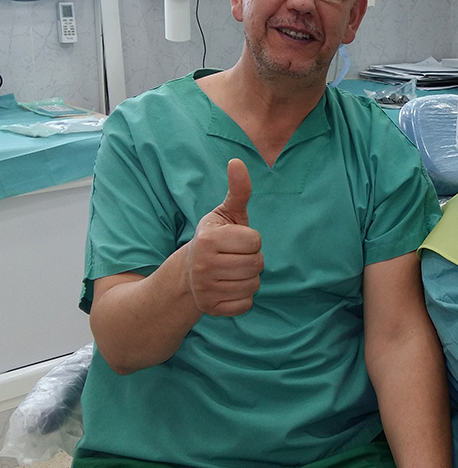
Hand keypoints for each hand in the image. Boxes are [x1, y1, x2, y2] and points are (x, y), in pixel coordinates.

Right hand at [186, 158, 262, 315]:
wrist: (187, 274)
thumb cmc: (215, 239)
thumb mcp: (225, 214)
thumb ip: (238, 190)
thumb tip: (237, 161)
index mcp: (208, 240)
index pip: (256, 241)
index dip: (252, 240)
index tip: (236, 241)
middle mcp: (203, 266)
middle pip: (257, 264)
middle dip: (253, 260)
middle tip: (235, 257)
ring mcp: (205, 289)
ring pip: (253, 285)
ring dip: (249, 278)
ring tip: (232, 271)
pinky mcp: (210, 309)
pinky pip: (246, 304)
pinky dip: (243, 298)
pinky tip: (229, 288)